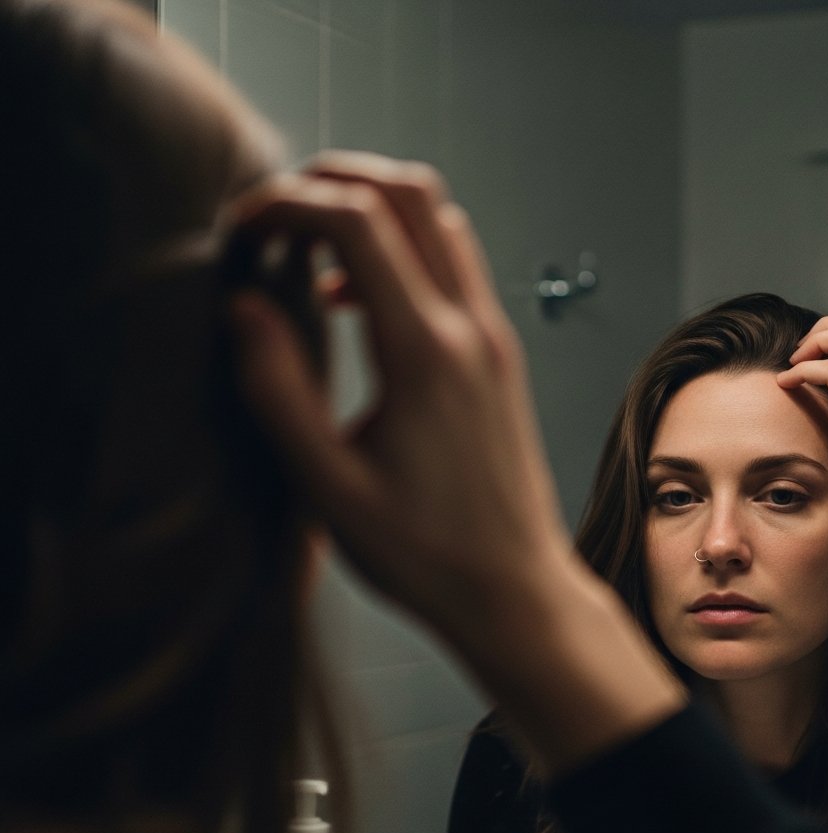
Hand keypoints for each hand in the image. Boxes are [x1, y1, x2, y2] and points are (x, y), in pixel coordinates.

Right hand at [227, 152, 570, 644]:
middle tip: (276, 210)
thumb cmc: (424, 552)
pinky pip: (454, 270)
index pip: (359, 222)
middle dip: (336, 179)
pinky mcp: (499, 358)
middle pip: (411, 194)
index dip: (290, 203)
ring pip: (441, 224)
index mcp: (426, 354)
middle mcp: (470, 330)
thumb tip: (245, 307)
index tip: (244, 228)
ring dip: (374, 212)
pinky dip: (402, 253)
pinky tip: (357, 302)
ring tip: (309, 248)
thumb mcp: (329, 486)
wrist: (513, 588)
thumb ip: (279, 391)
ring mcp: (493, 339)